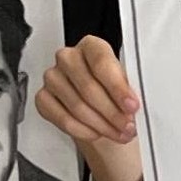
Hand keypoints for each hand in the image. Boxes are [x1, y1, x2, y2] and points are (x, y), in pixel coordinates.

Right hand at [36, 37, 144, 180]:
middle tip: (128, 126)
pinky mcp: (43, 98)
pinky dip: (81, 129)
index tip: (132, 106)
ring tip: (118, 133)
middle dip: (112, 112)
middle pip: (88, 87)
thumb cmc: (117, 91)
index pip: (101, 63)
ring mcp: (53, 77)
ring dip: (100, 124)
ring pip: (76, 105)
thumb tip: (137, 101)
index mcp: (92, 46)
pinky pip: (60, 117)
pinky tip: (96, 133)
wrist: (103, 108)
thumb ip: (131, 87)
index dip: (118, 88)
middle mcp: (69, 58)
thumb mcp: (130, 84)